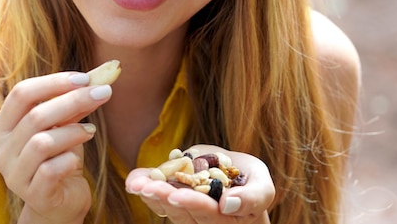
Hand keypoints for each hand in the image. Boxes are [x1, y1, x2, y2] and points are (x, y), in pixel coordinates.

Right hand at [0, 71, 112, 223]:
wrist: (61, 202)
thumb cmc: (59, 157)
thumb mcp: (63, 126)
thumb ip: (74, 103)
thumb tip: (100, 77)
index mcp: (2, 126)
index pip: (21, 93)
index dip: (53, 82)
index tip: (85, 78)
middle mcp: (1, 150)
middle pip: (35, 115)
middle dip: (73, 100)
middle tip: (102, 93)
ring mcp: (14, 174)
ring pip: (42, 142)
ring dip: (72, 131)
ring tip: (90, 131)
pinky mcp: (32, 194)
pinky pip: (51, 170)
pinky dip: (69, 159)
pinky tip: (77, 159)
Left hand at [125, 144, 274, 223]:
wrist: (238, 178)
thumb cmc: (252, 182)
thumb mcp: (262, 185)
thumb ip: (253, 197)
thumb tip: (227, 204)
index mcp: (229, 220)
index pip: (210, 214)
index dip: (192, 204)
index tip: (175, 195)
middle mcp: (207, 222)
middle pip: (184, 214)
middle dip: (164, 198)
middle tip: (147, 187)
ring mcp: (190, 216)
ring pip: (169, 210)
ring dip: (151, 196)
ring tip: (136, 184)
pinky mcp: (176, 206)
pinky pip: (160, 203)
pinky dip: (146, 189)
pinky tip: (134, 181)